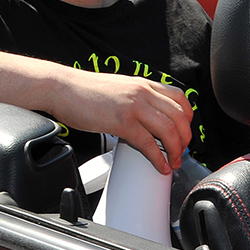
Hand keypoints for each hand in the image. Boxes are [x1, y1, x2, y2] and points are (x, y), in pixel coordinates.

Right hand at [46, 70, 193, 173]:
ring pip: (168, 130)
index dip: (188, 118)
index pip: (180, 98)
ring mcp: (133, 107)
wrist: (61, 88)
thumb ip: (137, 98)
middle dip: (185, 138)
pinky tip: (160, 165)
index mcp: (143, 84)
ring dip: (176, 150)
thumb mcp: (120, 88)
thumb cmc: (85, 91)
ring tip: (174, 161)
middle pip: (179, 116)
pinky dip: (158, 158)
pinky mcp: (121, 122)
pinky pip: (148, 143)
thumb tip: (149, 116)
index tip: (185, 131)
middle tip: (182, 151)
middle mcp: (142, 93)